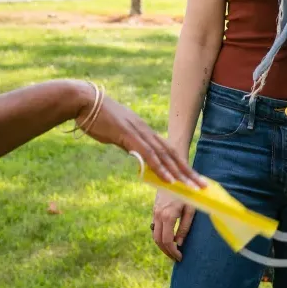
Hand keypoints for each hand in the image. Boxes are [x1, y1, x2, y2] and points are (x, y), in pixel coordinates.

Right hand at [79, 92, 203, 188]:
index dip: (180, 163)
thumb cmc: (96, 117)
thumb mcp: (116, 133)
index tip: (192, 176)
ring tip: (191, 186)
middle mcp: (145, 131)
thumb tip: (134, 154)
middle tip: (202, 185)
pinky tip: (169, 179)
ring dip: (179, 173)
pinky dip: (160, 168)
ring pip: (164, 156)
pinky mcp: (129, 135)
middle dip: (188, 171)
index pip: (167, 149)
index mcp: (143, 130)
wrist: (84, 101)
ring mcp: (138, 132)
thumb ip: (128, 143)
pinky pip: (148, 155)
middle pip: (172, 153)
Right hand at [152, 189, 196, 261]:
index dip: (173, 252)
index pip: (167, 241)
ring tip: (172, 251)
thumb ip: (185, 227)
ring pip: (154, 235)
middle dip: (167, 252)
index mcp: (168, 216)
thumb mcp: (190, 209)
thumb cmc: (187, 192)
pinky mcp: (154, 210)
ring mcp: (155, 212)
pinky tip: (168, 239)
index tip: (180, 257)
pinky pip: (155, 227)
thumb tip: (179, 243)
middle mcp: (158, 215)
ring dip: (162, 245)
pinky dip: (160, 236)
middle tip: (176, 257)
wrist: (174, 175)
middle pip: (158, 241)